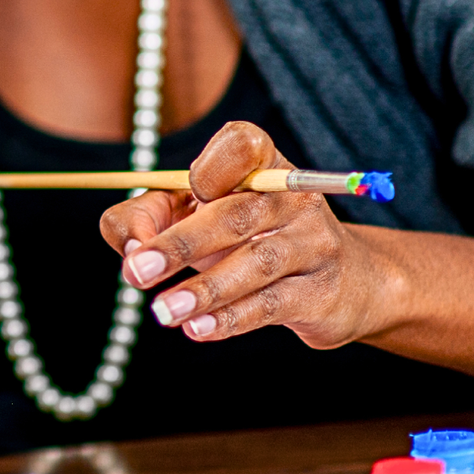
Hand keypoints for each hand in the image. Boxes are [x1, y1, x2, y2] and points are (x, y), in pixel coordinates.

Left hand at [98, 121, 393, 347]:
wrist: (343, 285)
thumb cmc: (247, 240)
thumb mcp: (194, 215)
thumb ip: (146, 217)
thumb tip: (130, 248)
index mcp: (262, 165)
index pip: (242, 145)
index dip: (211, 167)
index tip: (187, 193)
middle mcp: (293, 199)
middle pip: (235, 215)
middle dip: (179, 244)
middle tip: (136, 271)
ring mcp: (314, 244)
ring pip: (255, 263)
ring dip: (204, 289)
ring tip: (164, 310)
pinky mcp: (321, 292)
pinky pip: (272, 303)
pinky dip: (231, 318)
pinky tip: (198, 328)